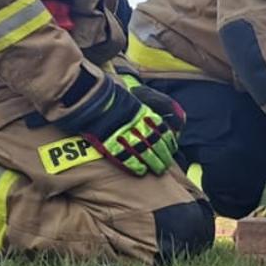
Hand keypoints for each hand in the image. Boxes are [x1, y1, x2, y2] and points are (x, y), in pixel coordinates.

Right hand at [58, 72, 180, 175]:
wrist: (93, 97)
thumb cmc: (109, 94)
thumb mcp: (129, 94)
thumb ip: (139, 102)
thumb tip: (146, 105)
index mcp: (143, 114)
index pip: (161, 129)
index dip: (168, 140)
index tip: (172, 147)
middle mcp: (138, 126)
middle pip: (155, 144)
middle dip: (163, 155)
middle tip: (166, 164)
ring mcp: (126, 136)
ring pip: (145, 152)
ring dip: (153, 162)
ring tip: (158, 170)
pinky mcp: (112, 144)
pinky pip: (126, 157)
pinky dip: (135, 165)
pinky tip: (141, 171)